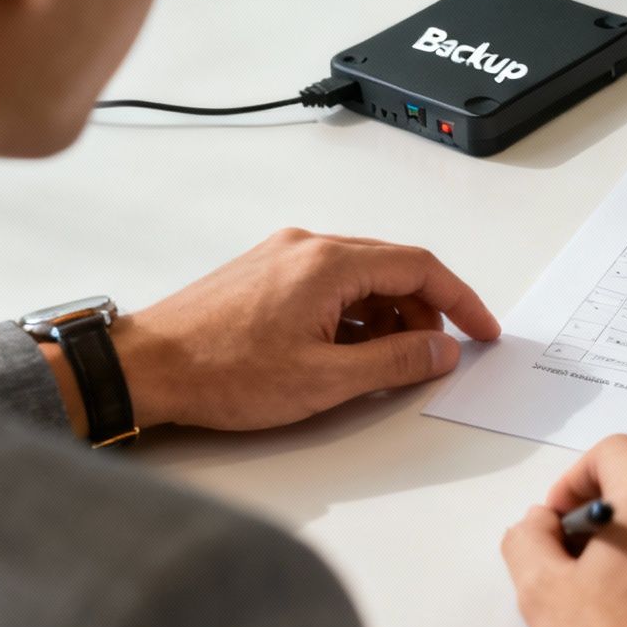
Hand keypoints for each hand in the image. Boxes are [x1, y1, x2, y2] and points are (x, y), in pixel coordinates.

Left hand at [106, 229, 499, 430]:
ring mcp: (283, 256)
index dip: (461, 301)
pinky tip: (345, 355)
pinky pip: (329, 285)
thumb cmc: (220, 372)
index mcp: (329, 263)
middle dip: (424, 314)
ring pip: (361, 278)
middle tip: (432, 358)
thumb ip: (395, 363)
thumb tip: (442, 351)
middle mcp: (308, 246)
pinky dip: (353, 316)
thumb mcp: (324, 380)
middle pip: (393, 269)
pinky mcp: (264, 273)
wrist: (144, 369)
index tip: (482, 332)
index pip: (421, 267)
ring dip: (386, 318)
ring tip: (383, 366)